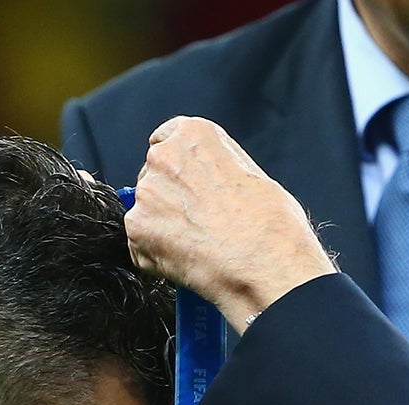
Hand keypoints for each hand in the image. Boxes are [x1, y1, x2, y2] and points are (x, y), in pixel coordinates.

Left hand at [127, 117, 335, 328]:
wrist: (264, 266)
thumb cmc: (271, 226)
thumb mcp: (254, 177)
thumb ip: (220, 172)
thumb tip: (212, 187)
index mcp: (194, 135)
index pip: (166, 138)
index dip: (176, 166)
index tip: (183, 182)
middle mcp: (165, 157)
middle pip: (153, 176)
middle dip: (169, 199)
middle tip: (197, 224)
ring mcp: (147, 194)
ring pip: (147, 212)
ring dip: (163, 229)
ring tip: (197, 247)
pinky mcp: (138, 229)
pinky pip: (141, 245)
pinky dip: (157, 256)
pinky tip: (186, 262)